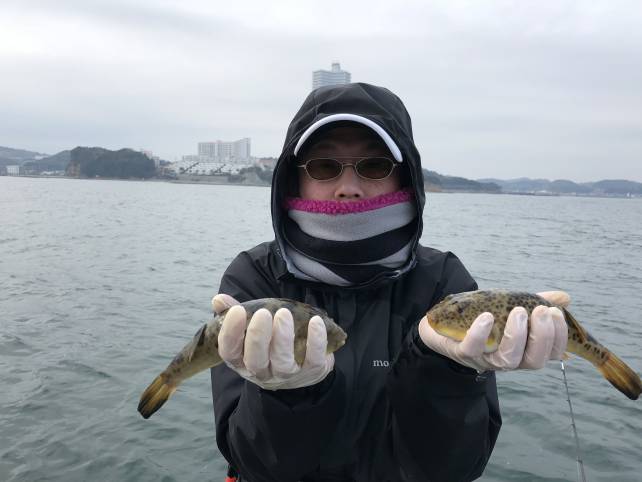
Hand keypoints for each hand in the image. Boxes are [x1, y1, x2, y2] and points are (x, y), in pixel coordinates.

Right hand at [211, 294, 334, 389]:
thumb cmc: (270, 342)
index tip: (237, 311)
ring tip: (284, 313)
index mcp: (242, 361)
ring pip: (282, 361)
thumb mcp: (251, 329)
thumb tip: (218, 299)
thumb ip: (234, 313)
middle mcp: (262, 372)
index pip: (230, 352)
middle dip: (258, 337)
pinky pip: (313, 360)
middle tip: (263, 313)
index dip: (231, 333)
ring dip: (283, 338)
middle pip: (255, 361)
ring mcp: (287, 375)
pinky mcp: (311, 372)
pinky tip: (315, 322)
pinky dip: (315, 341)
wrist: (303, 365)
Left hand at [418, 291, 568, 371]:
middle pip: (534, 360)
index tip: (556, 313)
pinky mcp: (463, 353)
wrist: (443, 323)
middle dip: (542, 336)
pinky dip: (481, 333)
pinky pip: (473, 348)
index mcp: (525, 350)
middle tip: (540, 311)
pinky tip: (486, 317)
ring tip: (518, 311)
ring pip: (508, 359)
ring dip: (516, 335)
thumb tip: (565, 298)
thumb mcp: (510, 308)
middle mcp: (509, 360)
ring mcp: (486, 359)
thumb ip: (536, 302)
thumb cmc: (483, 319)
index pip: (552, 353)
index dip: (558, 336)